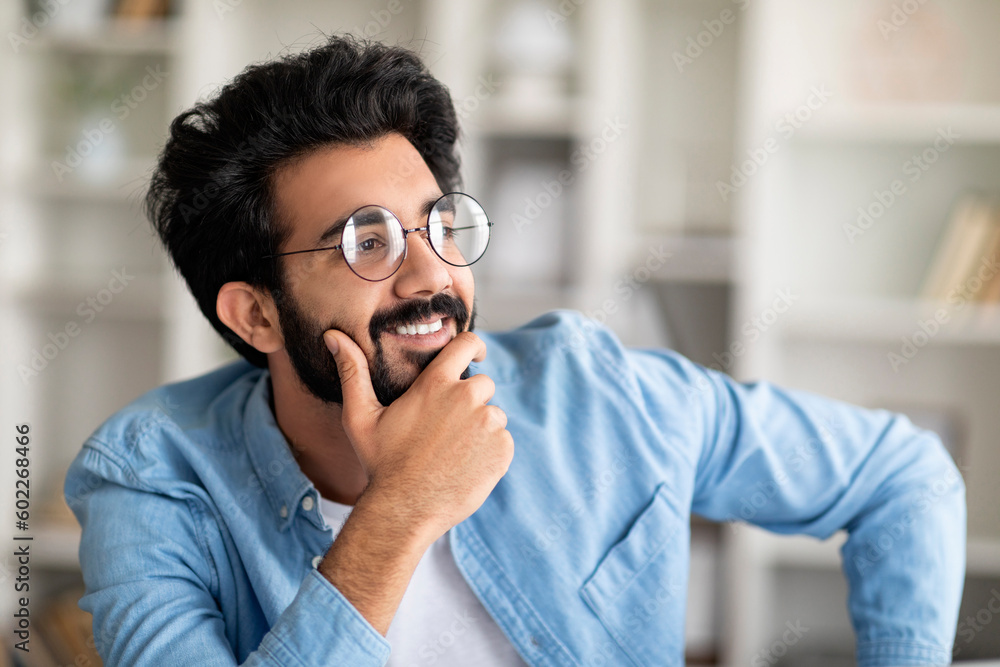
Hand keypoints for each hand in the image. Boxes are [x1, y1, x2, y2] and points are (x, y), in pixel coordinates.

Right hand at [323, 329, 513, 545]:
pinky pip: (503, 441)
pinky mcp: (502, 450)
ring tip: (453, 452)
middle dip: (470, 401)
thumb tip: (332, 336)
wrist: (404, 510)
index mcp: (437, 383)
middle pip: (483, 384)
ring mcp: (488, 424)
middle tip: (446, 430)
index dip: (474, 346)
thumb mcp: (360, 416)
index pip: (467, 344)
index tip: (477, 354)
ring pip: (494, 416)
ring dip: (480, 428)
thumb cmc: (381, 463)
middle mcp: (467, 397)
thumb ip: (352, 372)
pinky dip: (490, 452)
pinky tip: (465, 467)